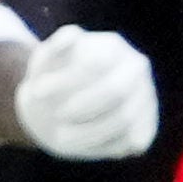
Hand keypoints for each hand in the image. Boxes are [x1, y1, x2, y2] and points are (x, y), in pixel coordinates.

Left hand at [10, 21, 161, 162]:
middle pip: (116, 91)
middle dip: (82, 107)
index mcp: (112, 46)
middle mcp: (136, 69)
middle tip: (57, 116)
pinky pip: (130, 142)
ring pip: (124, 120)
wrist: (62, 106)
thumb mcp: (43, 62)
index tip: (36, 92)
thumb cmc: (51, 78)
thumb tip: (73, 35)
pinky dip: (102, 146)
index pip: (95, 62)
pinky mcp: (146, 126)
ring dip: (87, 132)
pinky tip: (81, 142)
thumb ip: (53, 48)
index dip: (64, 80)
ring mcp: (146, 97)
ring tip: (60, 137)